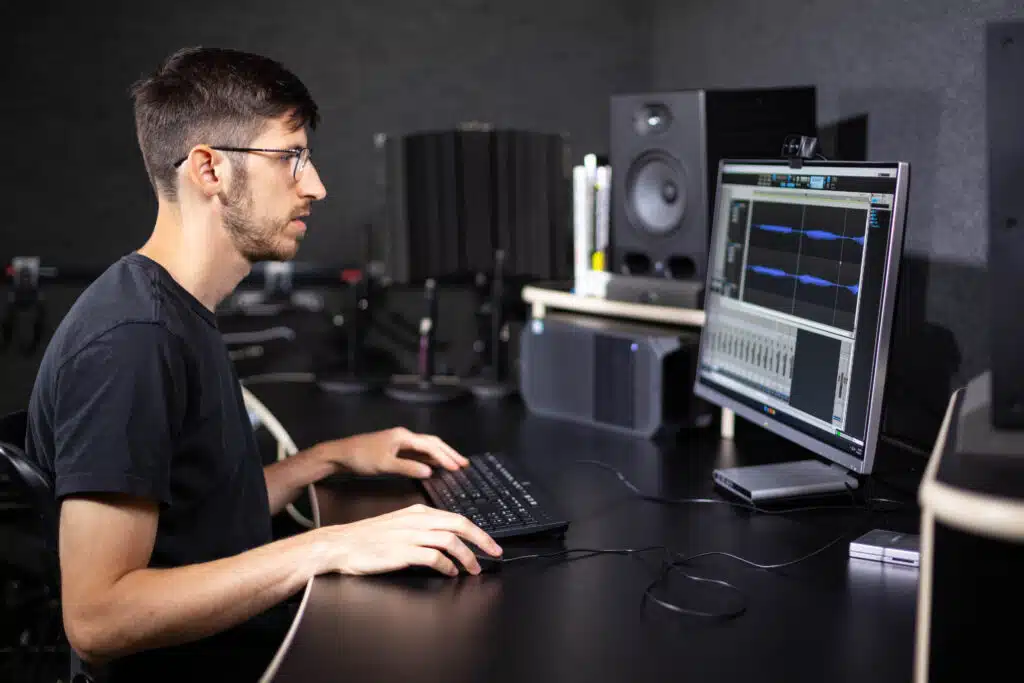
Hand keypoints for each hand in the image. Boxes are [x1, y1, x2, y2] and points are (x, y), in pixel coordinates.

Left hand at [316, 427, 468, 478]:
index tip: (458, 467)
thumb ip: (408, 468)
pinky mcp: (395, 449)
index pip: (430, 446)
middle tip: (464, 463)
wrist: (340, 455)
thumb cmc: (361, 458)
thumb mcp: (385, 465)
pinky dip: (429, 458)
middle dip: (449, 453)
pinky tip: (434, 465)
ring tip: (455, 464)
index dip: (446, 457)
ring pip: (426, 447)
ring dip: (441, 455)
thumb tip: (430, 472)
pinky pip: (418, 452)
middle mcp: (404, 436)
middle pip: (432, 443)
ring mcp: (399, 442)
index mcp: (403, 436)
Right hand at [316, 504, 502, 575]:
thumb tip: (446, 541)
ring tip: (473, 568)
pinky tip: (450, 573)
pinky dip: (447, 565)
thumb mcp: (398, 524)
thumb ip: (422, 529)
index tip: (489, 543)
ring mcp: (410, 535)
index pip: (456, 517)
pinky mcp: (402, 551)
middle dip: (481, 540)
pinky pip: (434, 557)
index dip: (477, 531)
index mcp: (417, 512)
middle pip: (459, 524)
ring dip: (467, 556)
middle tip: (494, 552)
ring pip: (450, 540)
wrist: (340, 544)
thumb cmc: (366, 538)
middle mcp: (417, 520)